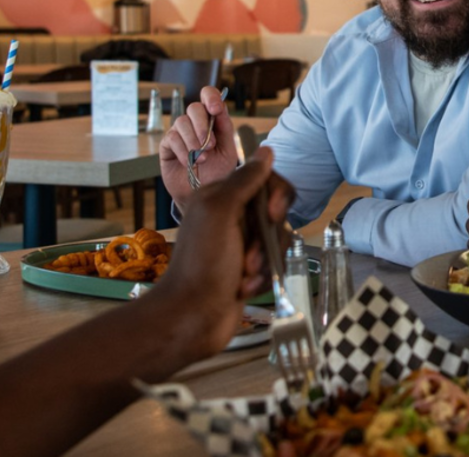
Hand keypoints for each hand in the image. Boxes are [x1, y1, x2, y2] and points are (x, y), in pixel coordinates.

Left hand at [147, 146, 293, 360]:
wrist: (191, 318)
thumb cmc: (203, 264)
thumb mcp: (221, 213)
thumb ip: (245, 181)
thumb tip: (267, 150)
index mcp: (220, 197)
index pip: (264, 180)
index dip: (276, 196)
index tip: (271, 215)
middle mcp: (230, 216)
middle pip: (275, 212)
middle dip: (268, 237)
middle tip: (250, 256)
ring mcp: (240, 244)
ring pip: (277, 240)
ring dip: (265, 261)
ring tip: (245, 277)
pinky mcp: (248, 269)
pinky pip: (273, 263)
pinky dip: (263, 277)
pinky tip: (244, 289)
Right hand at [159, 85, 237, 211]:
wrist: (203, 195)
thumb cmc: (217, 173)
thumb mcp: (228, 151)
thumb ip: (225, 129)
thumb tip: (221, 108)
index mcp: (213, 121)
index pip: (209, 96)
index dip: (211, 97)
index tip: (215, 109)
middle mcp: (195, 124)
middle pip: (194, 107)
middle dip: (202, 124)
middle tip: (209, 144)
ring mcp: (180, 133)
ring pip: (182, 122)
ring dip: (193, 141)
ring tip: (202, 159)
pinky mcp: (167, 145)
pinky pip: (172, 138)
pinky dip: (183, 151)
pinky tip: (190, 163)